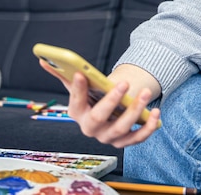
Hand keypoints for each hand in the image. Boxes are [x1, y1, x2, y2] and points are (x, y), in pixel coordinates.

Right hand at [39, 60, 160, 147]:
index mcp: (77, 113)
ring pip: (122, 128)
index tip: (82, 74)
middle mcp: (91, 129)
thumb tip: (43, 59)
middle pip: (99, 118)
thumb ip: (63, 73)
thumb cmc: (93, 95)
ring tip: (146, 92)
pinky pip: (138, 137)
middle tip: (124, 83)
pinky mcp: (126, 141)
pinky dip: (148, 126)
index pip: (75, 102)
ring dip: (135, 111)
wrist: (108, 112)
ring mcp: (108, 137)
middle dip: (112, 101)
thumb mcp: (79, 85)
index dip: (78, 89)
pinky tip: (156, 111)